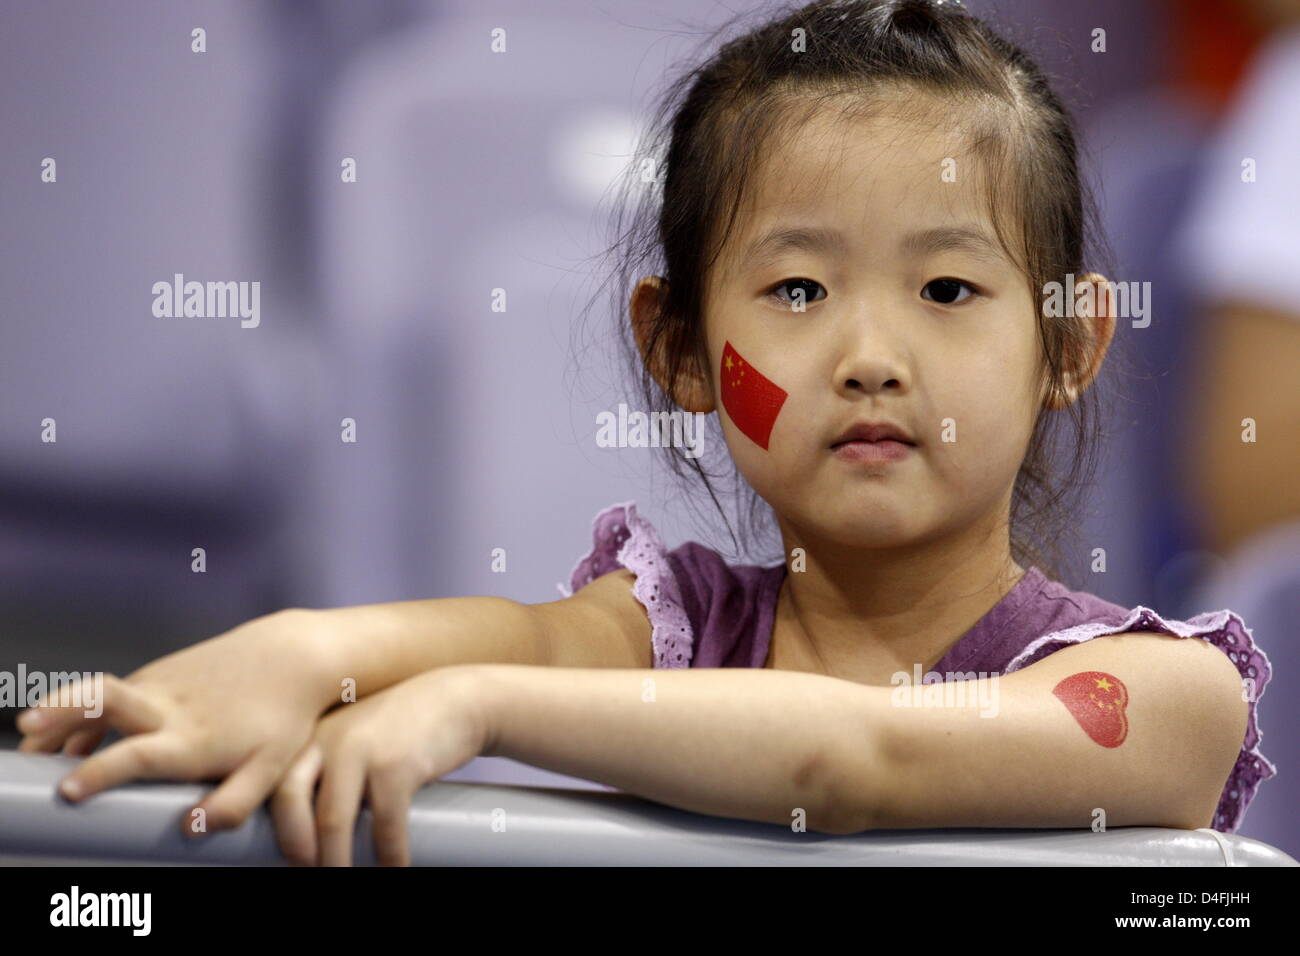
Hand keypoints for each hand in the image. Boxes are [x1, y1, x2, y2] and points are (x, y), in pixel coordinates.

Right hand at [16, 608, 339, 835]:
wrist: (291, 657)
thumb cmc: (281, 719)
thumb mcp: (270, 768)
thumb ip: (235, 803)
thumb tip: (190, 827)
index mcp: (191, 738)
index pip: (137, 755)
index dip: (100, 771)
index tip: (67, 789)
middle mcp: (168, 707)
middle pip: (106, 700)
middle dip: (63, 711)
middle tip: (27, 727)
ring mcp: (159, 685)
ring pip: (98, 696)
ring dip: (58, 716)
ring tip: (28, 746)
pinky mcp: (156, 674)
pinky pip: (111, 696)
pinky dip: (80, 716)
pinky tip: (65, 744)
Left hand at [270, 666, 490, 866]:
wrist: (459, 698)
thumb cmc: (404, 728)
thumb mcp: (355, 735)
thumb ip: (327, 766)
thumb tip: (307, 829)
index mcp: (312, 733)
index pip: (273, 784)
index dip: (278, 827)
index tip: (294, 857)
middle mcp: (328, 737)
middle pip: (290, 801)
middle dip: (296, 848)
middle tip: (310, 870)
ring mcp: (362, 749)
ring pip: (332, 821)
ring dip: (337, 863)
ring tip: (348, 879)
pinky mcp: (398, 764)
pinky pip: (384, 824)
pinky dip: (389, 856)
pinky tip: (396, 867)